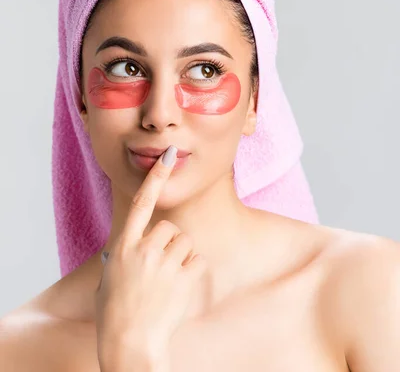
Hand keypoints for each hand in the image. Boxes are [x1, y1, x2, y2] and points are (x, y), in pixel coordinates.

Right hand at [95, 145, 206, 371]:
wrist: (129, 344)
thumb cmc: (115, 313)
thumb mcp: (111, 277)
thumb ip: (124, 256)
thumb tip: (133, 248)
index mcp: (124, 246)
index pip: (140, 202)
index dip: (156, 177)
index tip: (168, 155)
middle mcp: (144, 249)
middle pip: (169, 227)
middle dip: (169, 243)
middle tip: (160, 267)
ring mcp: (164, 264)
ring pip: (185, 243)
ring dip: (181, 257)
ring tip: (168, 281)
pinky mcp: (182, 278)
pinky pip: (198, 260)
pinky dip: (192, 271)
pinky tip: (179, 287)